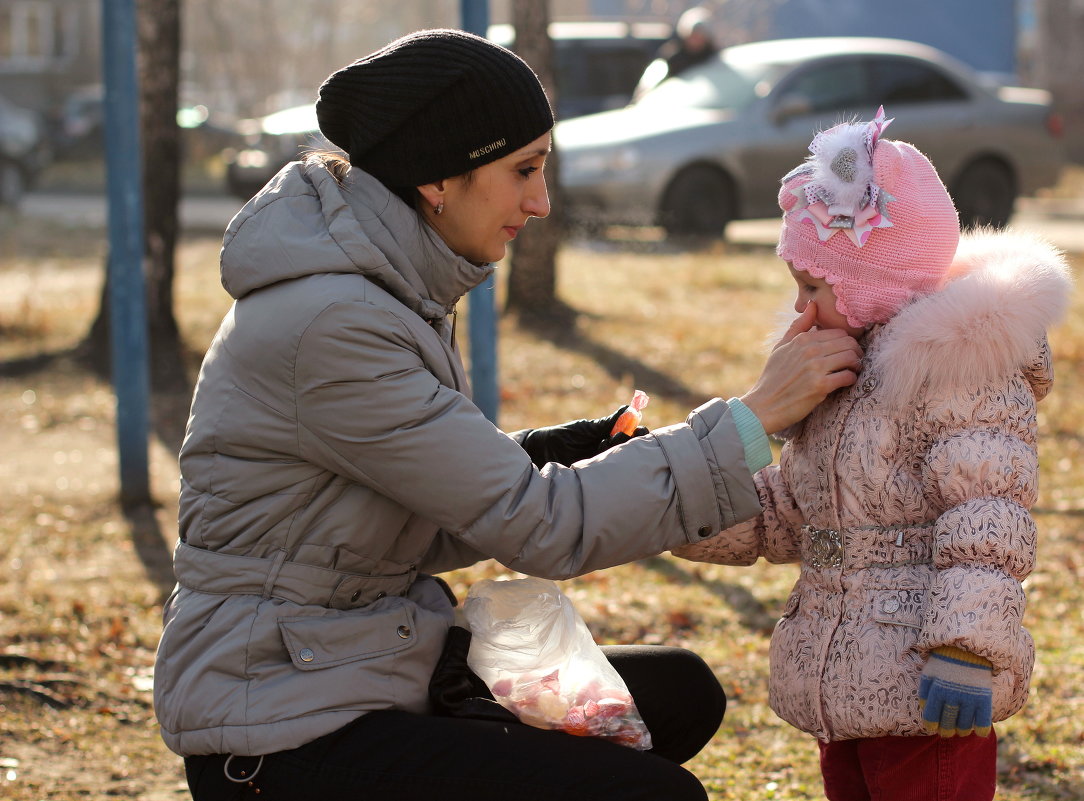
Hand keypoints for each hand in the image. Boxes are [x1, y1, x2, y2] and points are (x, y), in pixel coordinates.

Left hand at [518, 406, 647, 468]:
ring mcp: (599, 465)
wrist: (541, 449)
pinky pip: (603, 472)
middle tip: (630, 435)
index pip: (629, 437)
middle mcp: (606, 453)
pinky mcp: (590, 477)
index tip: (641, 429)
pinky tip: (602, 455)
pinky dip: (605, 464)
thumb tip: (628, 409)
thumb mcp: (587, 428)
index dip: (637, 434)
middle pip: (626, 450)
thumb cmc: (564, 435)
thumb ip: (607, 423)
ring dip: (615, 449)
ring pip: (615, 460)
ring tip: (606, 441)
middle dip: (630, 442)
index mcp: (608, 439)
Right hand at [739, 303, 862, 433]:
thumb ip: (798, 326)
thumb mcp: (781, 347)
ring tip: (851, 370)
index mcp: (801, 339)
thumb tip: (812, 304)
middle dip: (855, 352)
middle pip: (848, 343)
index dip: (845, 341)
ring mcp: (815, 368)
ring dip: (855, 365)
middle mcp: (809, 351)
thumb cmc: (773, 377)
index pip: (837, 332)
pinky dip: (851, 379)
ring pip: (851, 357)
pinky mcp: (820, 386)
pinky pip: (848, 376)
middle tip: (852, 361)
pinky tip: (845, 382)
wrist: (764, 406)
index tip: (844, 351)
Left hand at [918, 646, 992, 737]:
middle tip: (946, 732)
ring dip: (962, 731)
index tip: (932, 727)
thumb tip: (924, 707)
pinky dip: (981, 730)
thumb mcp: (929, 672)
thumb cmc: (945, 661)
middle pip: (948, 723)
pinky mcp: (984, 698)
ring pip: (965, 725)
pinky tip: (979, 731)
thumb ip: (924, 690)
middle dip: (946, 730)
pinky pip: (984, 721)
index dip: (931, 725)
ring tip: (961, 730)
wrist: (968, 648)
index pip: (931, 716)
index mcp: (936, 690)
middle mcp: (952, 697)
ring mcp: (969, 698)